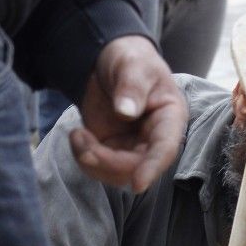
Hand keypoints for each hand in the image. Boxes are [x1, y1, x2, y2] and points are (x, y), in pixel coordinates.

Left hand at [69, 35, 186, 191]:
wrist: (111, 62)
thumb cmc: (131, 61)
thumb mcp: (133, 66)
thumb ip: (131, 86)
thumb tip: (126, 112)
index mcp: (169, 119)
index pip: (165, 149)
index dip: (153, 168)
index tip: (138, 184)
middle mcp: (154, 140)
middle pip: (136, 168)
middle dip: (106, 162)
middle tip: (80, 137)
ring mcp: (132, 148)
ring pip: (116, 174)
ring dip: (91, 161)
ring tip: (76, 134)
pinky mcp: (111, 150)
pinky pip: (98, 166)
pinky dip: (82, 156)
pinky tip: (77, 135)